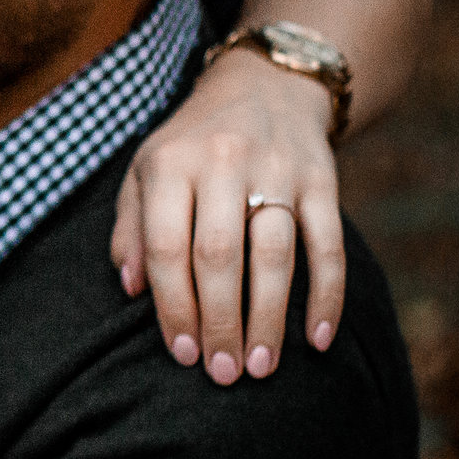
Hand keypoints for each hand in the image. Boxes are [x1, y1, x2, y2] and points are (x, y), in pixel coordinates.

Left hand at [110, 47, 345, 384]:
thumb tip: (130, 289)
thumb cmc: (192, 144)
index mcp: (169, 163)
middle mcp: (222, 162)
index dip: (172, 307)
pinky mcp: (322, 178)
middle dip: (220, 322)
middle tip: (222, 373)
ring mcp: (277, 169)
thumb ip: (131, 228)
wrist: (265, 85)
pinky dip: (327, 294)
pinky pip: (328, 244)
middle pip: (219, 256)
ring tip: (262, 367)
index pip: (166, 248)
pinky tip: (320, 338)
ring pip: (274, 254)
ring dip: (269, 318)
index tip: (181, 354)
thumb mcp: (146, 170)